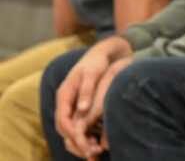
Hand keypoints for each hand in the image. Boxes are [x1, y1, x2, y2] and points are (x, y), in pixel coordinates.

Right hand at [54, 38, 130, 158]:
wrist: (100, 55)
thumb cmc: (96, 62)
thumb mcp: (92, 73)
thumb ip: (87, 90)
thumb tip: (83, 109)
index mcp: (64, 94)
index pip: (62, 118)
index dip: (71, 131)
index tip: (82, 141)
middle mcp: (65, 102)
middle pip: (64, 128)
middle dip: (75, 141)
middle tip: (90, 152)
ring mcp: (72, 106)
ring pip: (70, 129)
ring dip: (80, 141)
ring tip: (95, 151)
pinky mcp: (80, 108)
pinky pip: (79, 125)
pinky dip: (86, 134)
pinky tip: (99, 140)